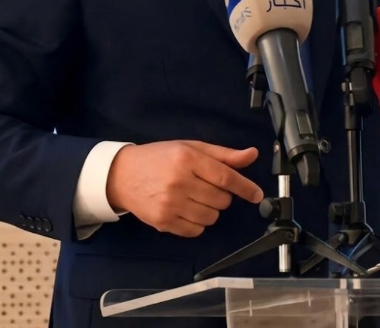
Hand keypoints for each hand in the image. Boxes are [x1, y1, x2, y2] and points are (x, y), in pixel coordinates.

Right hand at [106, 141, 263, 237]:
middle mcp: (179, 182)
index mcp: (188, 159)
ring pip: (211, 217)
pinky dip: (198, 223)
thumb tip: (252, 155)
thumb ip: (224, 154)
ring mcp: (170, 204)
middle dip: (222, 196)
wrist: (122, 174)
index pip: (225, 177)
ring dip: (211, 210)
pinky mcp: (163, 222)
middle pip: (221, 200)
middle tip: (207, 187)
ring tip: (195, 197)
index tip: (257, 194)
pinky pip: (195, 230)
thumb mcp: (191, 148)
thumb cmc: (160, 158)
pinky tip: (187, 209)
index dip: (245, 187)